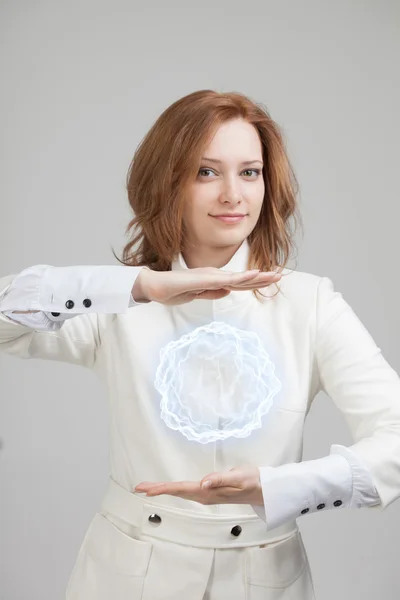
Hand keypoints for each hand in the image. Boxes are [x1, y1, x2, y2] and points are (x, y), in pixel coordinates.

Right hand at [132, 267, 280, 304]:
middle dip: (262, 278)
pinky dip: (242, 277)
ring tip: (274, 275)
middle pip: (243, 279)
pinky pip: (227, 278)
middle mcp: (215, 276)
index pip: (239, 283)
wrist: (154, 286)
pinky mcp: (205, 278)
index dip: (255, 282)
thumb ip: (211, 293)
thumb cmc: (171, 290)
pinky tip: (254, 275)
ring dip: (258, 277)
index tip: (270, 280)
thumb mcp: (195, 295)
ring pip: (239, 277)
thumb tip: (228, 292)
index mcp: (213, 281)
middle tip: (280, 276)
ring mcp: (211, 276)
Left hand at [134, 466, 263, 505]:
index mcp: (208, 492)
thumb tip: (202, 483)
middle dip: (157, 489)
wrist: (264, 489)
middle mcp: (204, 495)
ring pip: (180, 492)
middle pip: (176, 491)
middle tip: (138, 487)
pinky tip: (169, 488)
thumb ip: (220, 480)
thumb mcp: (238, 478)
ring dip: (163, 489)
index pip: (180, 489)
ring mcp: (206, 494)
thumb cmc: (252, 481)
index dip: (162, 488)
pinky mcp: (209, 491)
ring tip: (147, 487)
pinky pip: (186, 490)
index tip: (147, 489)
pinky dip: (174, 488)